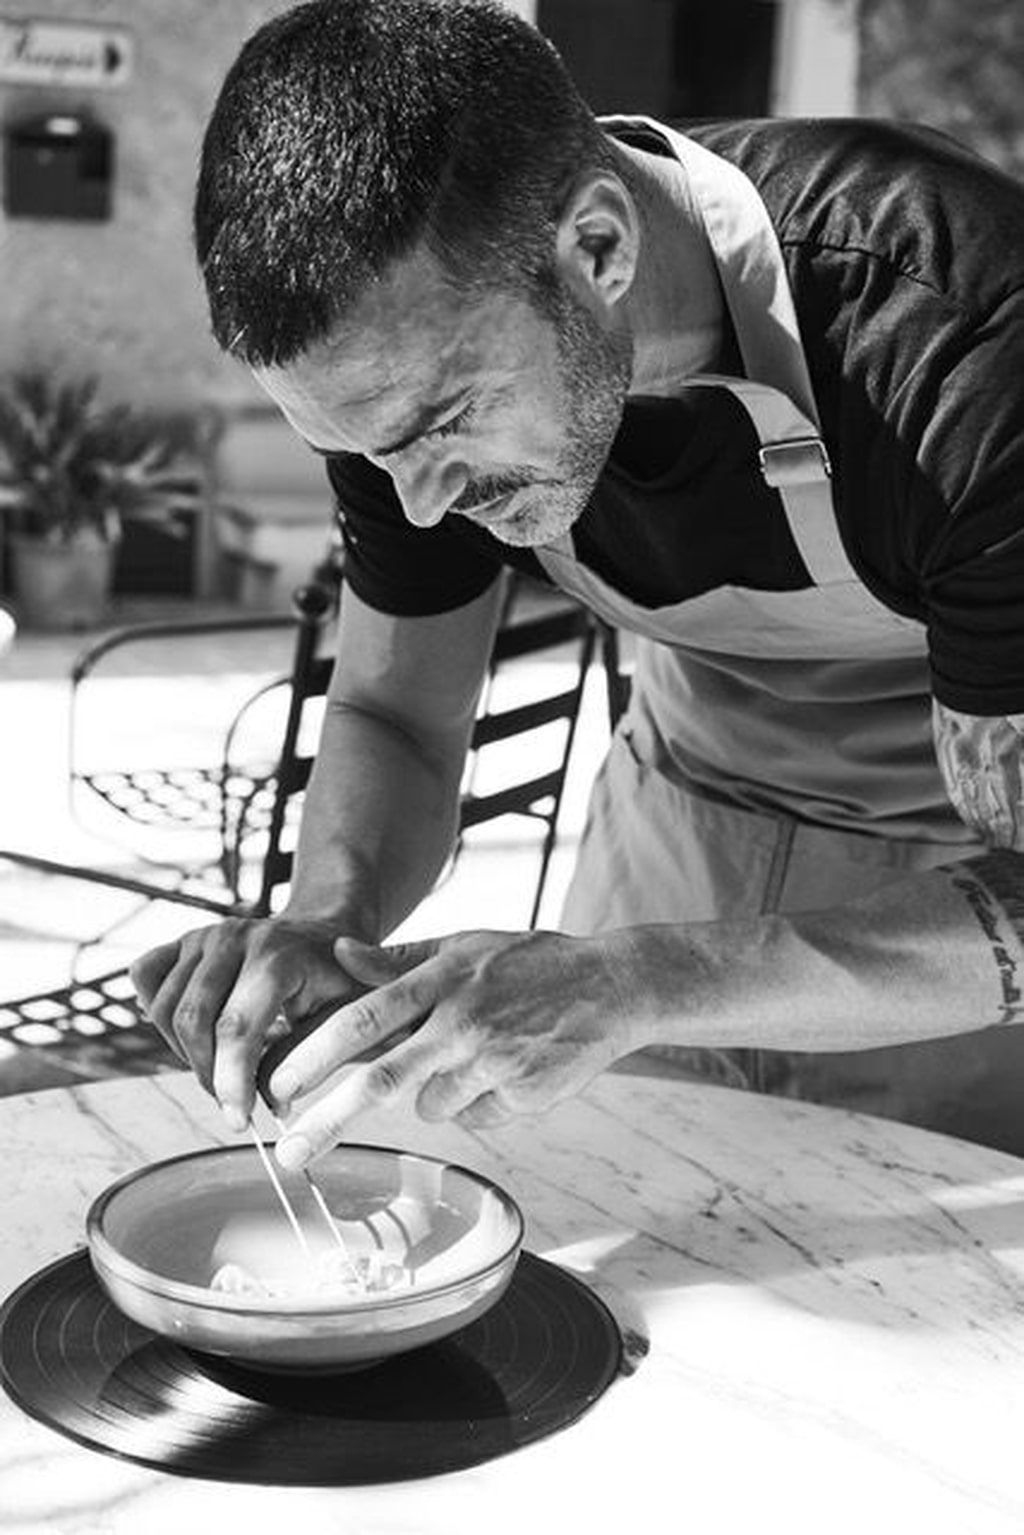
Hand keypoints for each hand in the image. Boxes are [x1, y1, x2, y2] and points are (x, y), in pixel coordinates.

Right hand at [130, 916, 367, 1126]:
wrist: (322, 934)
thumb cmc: (335, 978)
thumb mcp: (340, 1016)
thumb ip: (306, 1057)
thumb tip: (273, 1102)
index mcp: (278, 956)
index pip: (237, 1026)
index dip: (232, 1080)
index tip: (239, 1120)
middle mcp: (234, 938)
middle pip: (193, 1021)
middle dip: (208, 1074)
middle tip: (234, 1102)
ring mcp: (204, 935)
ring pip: (165, 1008)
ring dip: (186, 1051)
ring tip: (222, 1067)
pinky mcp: (183, 940)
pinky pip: (146, 977)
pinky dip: (158, 1012)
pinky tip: (195, 1032)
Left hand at [268, 928, 647, 1168]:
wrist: (612, 986)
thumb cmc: (531, 962)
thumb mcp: (465, 946)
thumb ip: (399, 959)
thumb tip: (338, 954)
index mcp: (443, 979)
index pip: (365, 1019)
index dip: (315, 1053)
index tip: (278, 1083)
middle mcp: (462, 1022)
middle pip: (380, 1081)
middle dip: (327, 1121)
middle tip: (288, 1154)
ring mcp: (493, 1063)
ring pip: (430, 1105)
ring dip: (435, 1093)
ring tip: (477, 1054)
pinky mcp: (522, 1097)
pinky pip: (473, 1117)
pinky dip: (478, 1102)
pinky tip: (509, 1069)